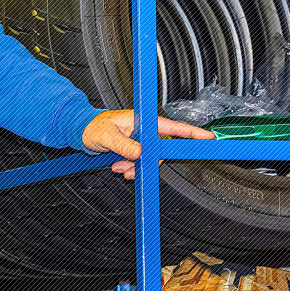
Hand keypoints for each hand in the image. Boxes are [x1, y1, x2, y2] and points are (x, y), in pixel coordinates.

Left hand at [81, 110, 213, 176]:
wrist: (82, 131)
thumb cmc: (93, 127)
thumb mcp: (106, 136)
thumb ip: (123, 145)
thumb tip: (139, 153)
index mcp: (143, 122)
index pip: (172, 127)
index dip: (191, 132)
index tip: (208, 137)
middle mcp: (145, 130)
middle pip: (161, 150)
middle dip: (148, 162)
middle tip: (129, 167)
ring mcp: (141, 140)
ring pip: (150, 159)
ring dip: (136, 167)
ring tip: (119, 167)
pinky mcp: (135, 148)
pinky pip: (141, 162)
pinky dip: (132, 168)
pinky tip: (119, 166)